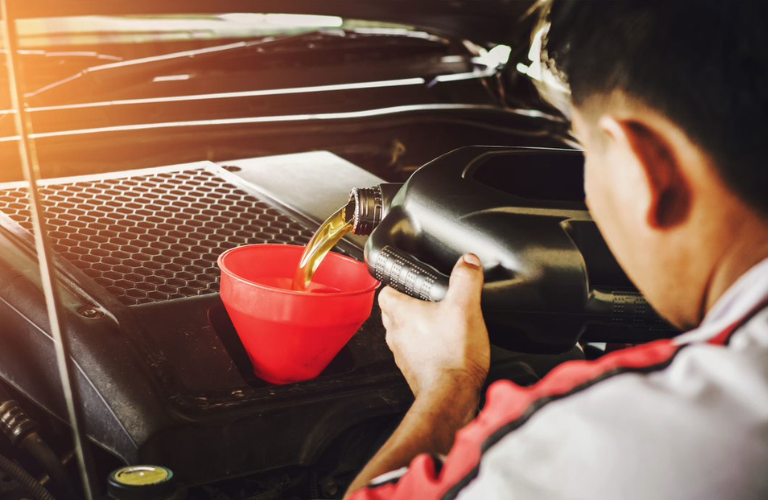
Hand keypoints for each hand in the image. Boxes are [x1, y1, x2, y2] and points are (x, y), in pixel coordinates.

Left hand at [378, 254, 489, 401]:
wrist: (452, 396)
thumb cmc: (452, 356)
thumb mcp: (465, 308)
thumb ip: (466, 280)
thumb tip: (468, 261)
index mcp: (401, 313)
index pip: (385, 291)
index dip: (397, 283)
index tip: (410, 281)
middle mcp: (396, 333)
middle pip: (393, 312)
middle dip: (409, 304)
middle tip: (428, 300)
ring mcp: (403, 354)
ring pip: (403, 332)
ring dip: (416, 326)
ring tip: (438, 322)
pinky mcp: (414, 369)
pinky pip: (414, 351)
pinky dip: (425, 346)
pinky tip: (444, 346)